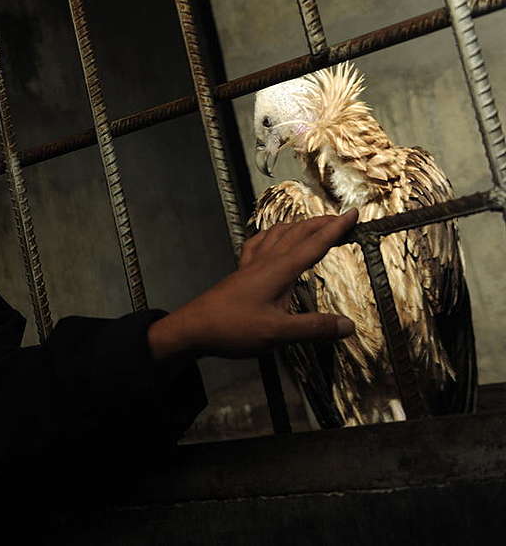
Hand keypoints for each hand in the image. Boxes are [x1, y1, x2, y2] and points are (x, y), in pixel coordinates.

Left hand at [148, 209, 357, 359]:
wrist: (193, 328)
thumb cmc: (232, 328)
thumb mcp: (277, 333)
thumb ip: (313, 328)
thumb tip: (348, 325)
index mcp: (278, 270)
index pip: (314, 244)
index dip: (335, 229)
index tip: (353, 214)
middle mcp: (265, 262)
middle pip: (297, 234)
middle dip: (321, 223)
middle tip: (341, 218)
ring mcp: (251, 266)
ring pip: (277, 235)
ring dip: (298, 226)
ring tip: (312, 223)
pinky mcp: (240, 274)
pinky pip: (258, 245)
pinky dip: (271, 236)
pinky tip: (270, 239)